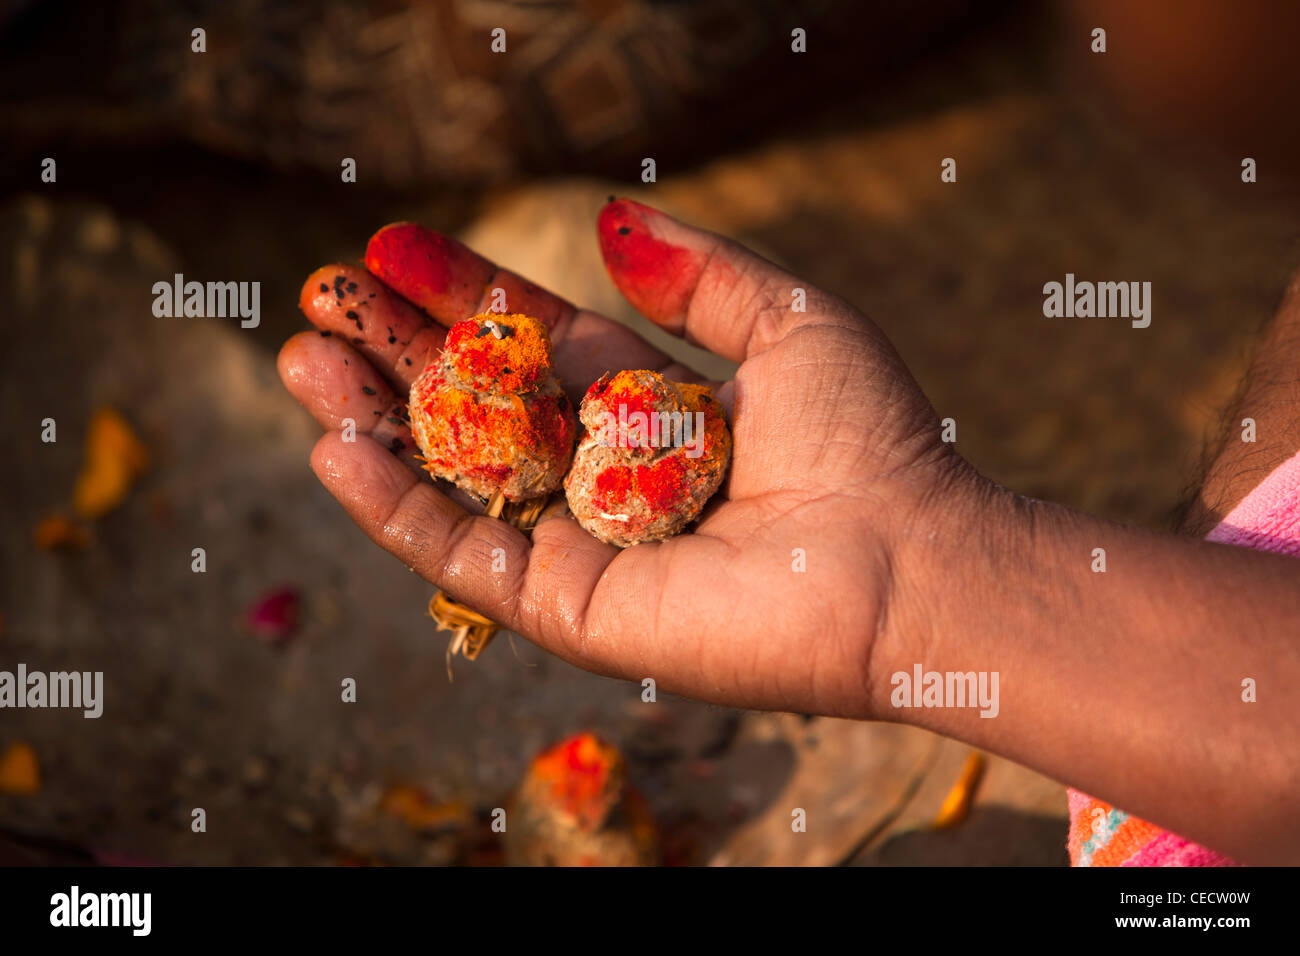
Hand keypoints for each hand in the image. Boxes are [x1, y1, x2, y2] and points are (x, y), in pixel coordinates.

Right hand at [279, 199, 965, 716]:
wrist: (906, 561)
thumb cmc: (867, 438)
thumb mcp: (788, 319)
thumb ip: (697, 272)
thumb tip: (610, 222)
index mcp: (647, 408)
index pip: (533, 342)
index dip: (462, 294)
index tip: (393, 248)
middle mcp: (602, 476)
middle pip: (477, 406)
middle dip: (397, 352)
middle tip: (319, 299)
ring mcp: (579, 546)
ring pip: (453, 479)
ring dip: (371, 421)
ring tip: (301, 359)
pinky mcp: (566, 611)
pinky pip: (464, 555)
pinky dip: (396, 507)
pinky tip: (336, 447)